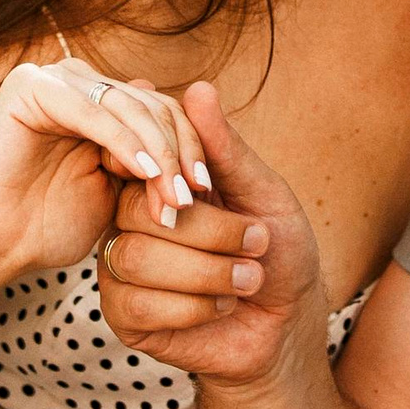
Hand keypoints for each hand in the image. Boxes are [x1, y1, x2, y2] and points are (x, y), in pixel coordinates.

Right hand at [0, 57, 209, 282]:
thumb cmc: (50, 225)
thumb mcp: (118, 195)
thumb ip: (150, 166)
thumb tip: (195, 146)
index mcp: (102, 104)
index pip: (165, 112)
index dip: (191, 147)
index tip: (204, 192)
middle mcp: (81, 84)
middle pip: (153, 105)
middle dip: (178, 153)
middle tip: (189, 199)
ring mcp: (55, 80)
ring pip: (129, 107)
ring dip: (158, 153)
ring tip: (172, 198)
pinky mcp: (30, 87)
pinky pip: (93, 111)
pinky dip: (124, 142)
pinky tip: (144, 174)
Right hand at [95, 82, 326, 382]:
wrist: (288, 320)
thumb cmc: (278, 251)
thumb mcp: (263, 193)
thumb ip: (226, 149)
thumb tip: (198, 88)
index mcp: (156, 185)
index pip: (141, 161)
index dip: (180, 175)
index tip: (221, 192)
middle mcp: (129, 221)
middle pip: (139, 212)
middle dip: (211, 232)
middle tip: (256, 244)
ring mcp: (121, 269)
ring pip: (137, 259)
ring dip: (209, 272)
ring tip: (248, 278)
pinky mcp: (124, 316)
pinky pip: (138, 304)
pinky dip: (195, 308)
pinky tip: (222, 306)